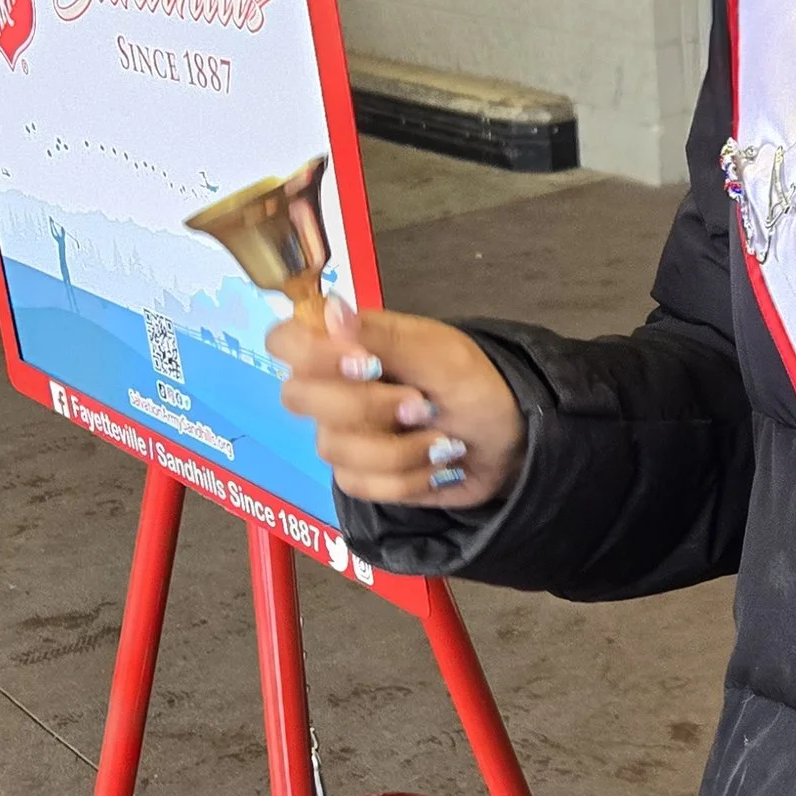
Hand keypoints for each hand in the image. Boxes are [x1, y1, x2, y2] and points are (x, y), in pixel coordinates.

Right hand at [268, 293, 524, 509]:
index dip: (312, 354)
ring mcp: (343, 435)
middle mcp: (334, 388)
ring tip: (443, 440)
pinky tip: (435, 465)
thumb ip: (383, 336)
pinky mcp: (359, 477)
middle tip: (422, 406)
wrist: (509, 443)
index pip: (286, 340)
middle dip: (368, 408)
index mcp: (349, 345)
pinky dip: (409, 479)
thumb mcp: (442, 354)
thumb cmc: (476, 387)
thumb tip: (329, 310)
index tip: (365, 364)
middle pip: (299, 397)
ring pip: (334, 449)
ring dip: (402, 450)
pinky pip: (359, 485)